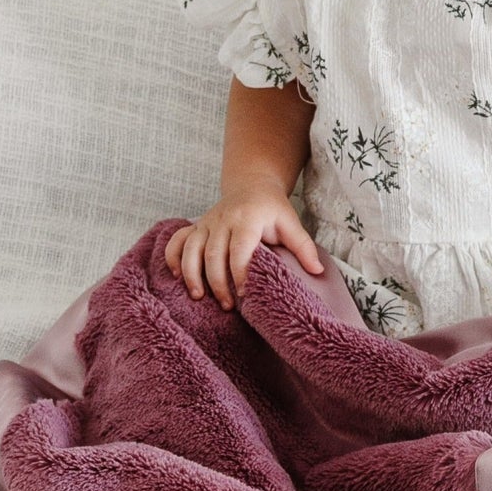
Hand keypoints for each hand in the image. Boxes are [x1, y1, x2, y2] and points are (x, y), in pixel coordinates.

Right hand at [164, 180, 321, 308]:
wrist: (252, 185)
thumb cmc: (272, 209)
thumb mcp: (291, 223)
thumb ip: (303, 247)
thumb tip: (318, 271)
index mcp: (247, 219)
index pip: (240, 249)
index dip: (240, 273)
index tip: (244, 294)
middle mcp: (222, 220)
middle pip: (213, 255)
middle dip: (217, 283)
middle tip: (227, 306)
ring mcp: (206, 223)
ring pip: (191, 249)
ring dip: (192, 275)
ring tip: (198, 297)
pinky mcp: (195, 227)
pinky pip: (177, 241)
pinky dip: (173, 258)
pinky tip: (177, 277)